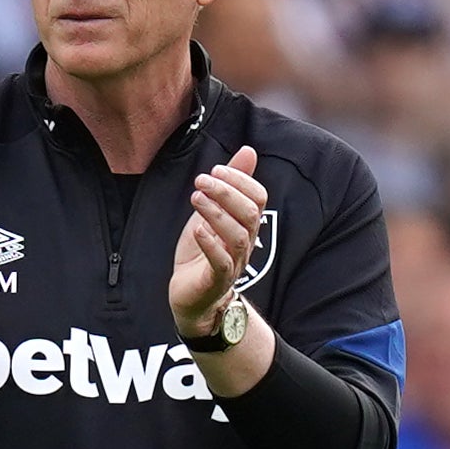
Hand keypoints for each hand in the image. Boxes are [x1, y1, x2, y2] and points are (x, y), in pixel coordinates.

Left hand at [172, 145, 266, 340]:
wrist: (191, 298)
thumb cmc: (203, 253)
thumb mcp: (213, 212)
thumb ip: (231, 185)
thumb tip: (249, 150)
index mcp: (246, 226)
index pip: (258, 198)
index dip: (240, 180)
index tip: (215, 170)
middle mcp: (245, 244)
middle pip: (249, 214)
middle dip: (226, 192)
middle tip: (201, 180)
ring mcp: (233, 264)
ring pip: (238, 237)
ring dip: (216, 213)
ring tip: (195, 197)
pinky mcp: (216, 282)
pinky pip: (221, 263)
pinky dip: (210, 243)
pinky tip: (197, 229)